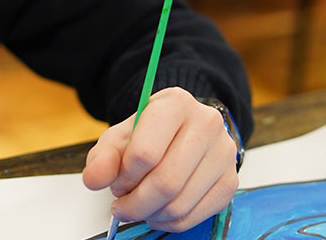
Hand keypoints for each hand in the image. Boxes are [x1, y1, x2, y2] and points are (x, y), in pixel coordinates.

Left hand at [82, 87, 238, 231]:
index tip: (117, 182)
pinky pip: (194, 216)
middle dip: (135, 203)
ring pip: (179, 203)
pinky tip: (158, 211)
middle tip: (122, 205)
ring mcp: (223, 153)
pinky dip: (169, 222)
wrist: (182, 132)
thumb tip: (94, 180)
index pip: (145, 153)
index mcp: (176, 104)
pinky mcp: (230, 180)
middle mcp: (206, 123)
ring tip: (139, 205)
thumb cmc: (150, 135)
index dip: (124, 177)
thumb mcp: (119, 138)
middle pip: (165, 182)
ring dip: (150, 214)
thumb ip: (103, 158)